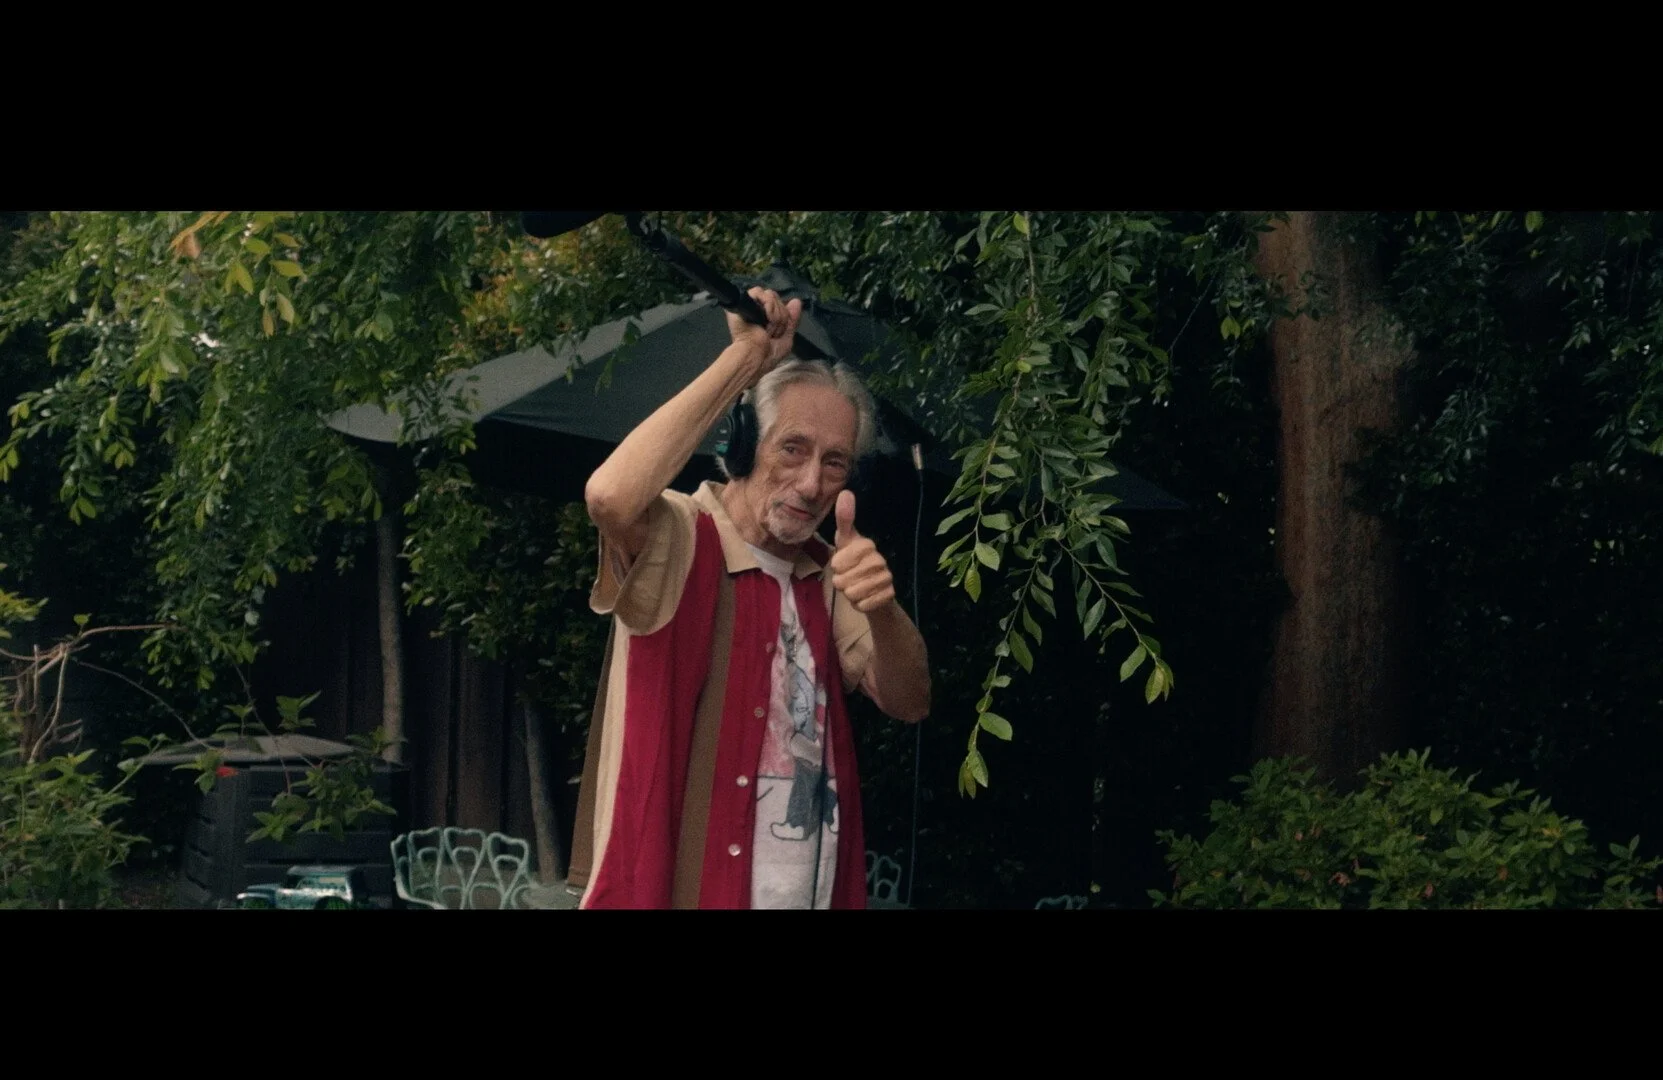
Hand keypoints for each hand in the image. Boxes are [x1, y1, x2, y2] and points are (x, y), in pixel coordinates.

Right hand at [726, 286, 801, 377]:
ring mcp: (749, 305)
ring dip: (775, 314)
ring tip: (768, 329)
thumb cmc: (768, 354)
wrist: (755, 357)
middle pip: (776, 297)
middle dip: (781, 316)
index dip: (784, 312)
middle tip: (773, 332)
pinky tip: (767, 319)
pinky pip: (758, 292)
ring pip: (769, 294)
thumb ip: (792, 319)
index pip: (779, 302)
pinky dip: (768, 305)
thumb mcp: (787, 337)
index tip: (783, 327)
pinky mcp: (741, 302)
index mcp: (765, 317)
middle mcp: (757, 309)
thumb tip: (797, 301)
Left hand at [829, 490, 895, 613]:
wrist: (875, 589)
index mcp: (867, 545)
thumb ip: (844, 519)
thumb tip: (846, 492)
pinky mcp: (889, 595)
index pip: (837, 562)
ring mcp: (886, 578)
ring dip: (850, 594)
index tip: (843, 563)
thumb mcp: (846, 540)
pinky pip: (862, 605)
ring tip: (858, 586)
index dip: (836, 567)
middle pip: (842, 580)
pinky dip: (860, 605)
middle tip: (851, 577)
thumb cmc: (855, 561)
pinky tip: (866, 597)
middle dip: (842, 582)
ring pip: (852, 594)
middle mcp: (880, 560)